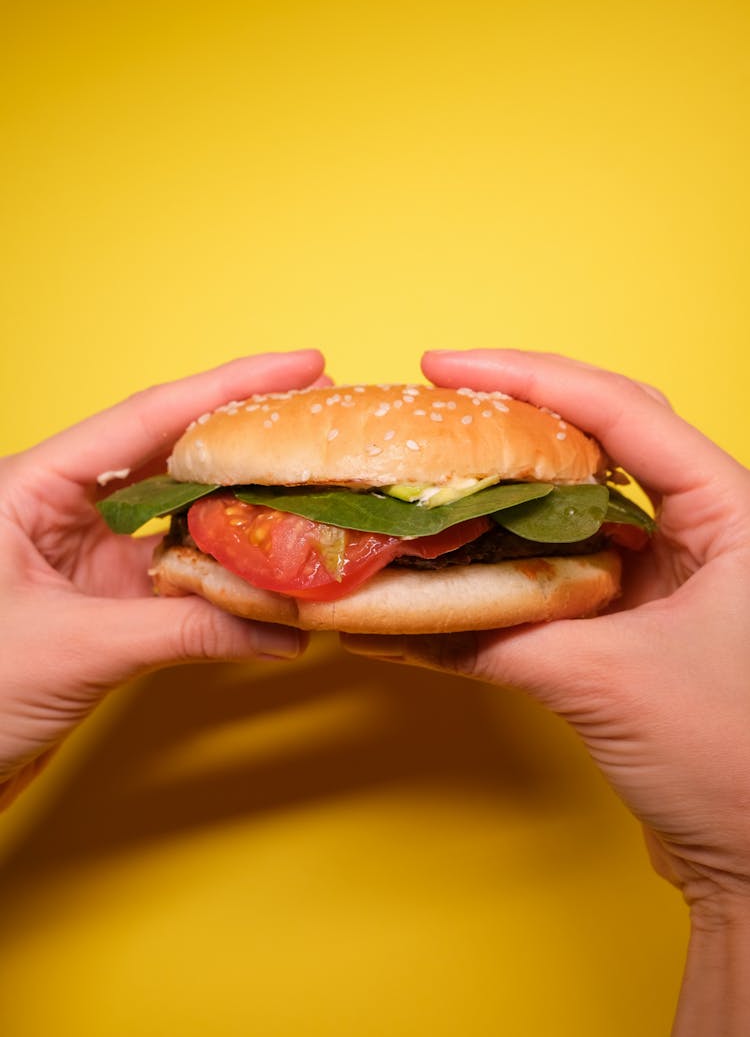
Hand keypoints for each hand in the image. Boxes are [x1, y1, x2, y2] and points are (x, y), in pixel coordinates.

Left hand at [0, 349, 324, 809]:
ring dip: (242, 497)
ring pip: (180, 505)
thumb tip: (282, 630)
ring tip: (307, 476)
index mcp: (32, 485)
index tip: (299, 365)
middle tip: (320, 410)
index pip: (144, 420)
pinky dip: (226, 563)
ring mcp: (87, 544)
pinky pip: (179, 561)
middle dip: (244, 430)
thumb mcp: (74, 649)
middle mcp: (62, 502)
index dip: (226, 387)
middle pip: (170, 449)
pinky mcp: (106, 586)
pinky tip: (271, 558)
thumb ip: (181, 633)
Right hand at [345, 350, 749, 931]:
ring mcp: (676, 570)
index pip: (622, 412)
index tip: (448, 364)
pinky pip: (569, 561)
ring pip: (581, 499)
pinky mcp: (645, 613)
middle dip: (517, 415)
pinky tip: (465, 548)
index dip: (530, 377)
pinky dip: (514, 553)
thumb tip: (398, 617)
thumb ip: (499, 639)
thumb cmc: (734, 766)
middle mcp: (708, 528)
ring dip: (510, 485)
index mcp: (732, 512)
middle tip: (437, 400)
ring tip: (441, 463)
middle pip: (601, 438)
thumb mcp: (606, 683)